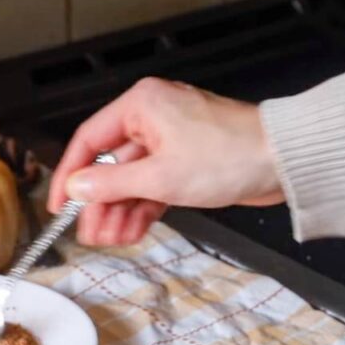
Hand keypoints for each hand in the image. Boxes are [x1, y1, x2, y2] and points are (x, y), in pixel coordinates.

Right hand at [50, 78, 283, 245]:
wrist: (285, 161)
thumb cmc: (232, 154)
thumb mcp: (161, 176)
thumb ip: (111, 184)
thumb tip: (77, 187)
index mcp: (141, 105)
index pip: (88, 140)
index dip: (70, 175)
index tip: (59, 204)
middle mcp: (152, 117)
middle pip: (110, 164)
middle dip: (100, 202)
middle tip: (90, 233)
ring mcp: (170, 140)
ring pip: (132, 178)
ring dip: (120, 210)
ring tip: (112, 240)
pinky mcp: (187, 160)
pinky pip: (154, 184)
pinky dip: (143, 207)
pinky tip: (132, 231)